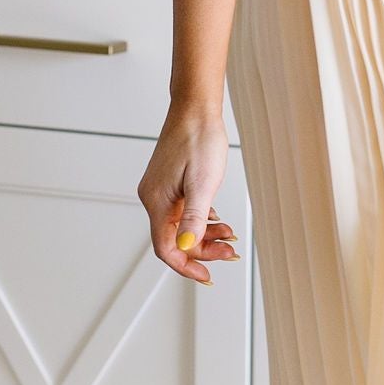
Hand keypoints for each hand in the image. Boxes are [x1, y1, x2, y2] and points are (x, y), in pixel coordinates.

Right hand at [140, 108, 236, 283]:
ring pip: (181, 226)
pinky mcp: (170, 184)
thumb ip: (193, 218)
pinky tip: (217, 220)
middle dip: (202, 250)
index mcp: (157, 201)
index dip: (186, 265)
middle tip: (228, 252)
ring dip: (205, 235)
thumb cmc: (199, 139)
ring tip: (229, 235)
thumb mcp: (202, 183)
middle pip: (174, 239)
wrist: (196, 109)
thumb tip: (186, 247)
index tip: (207, 275)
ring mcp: (161, 191)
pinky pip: (183, 212)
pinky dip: (202, 220)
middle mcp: (154, 198)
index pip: (166, 248)